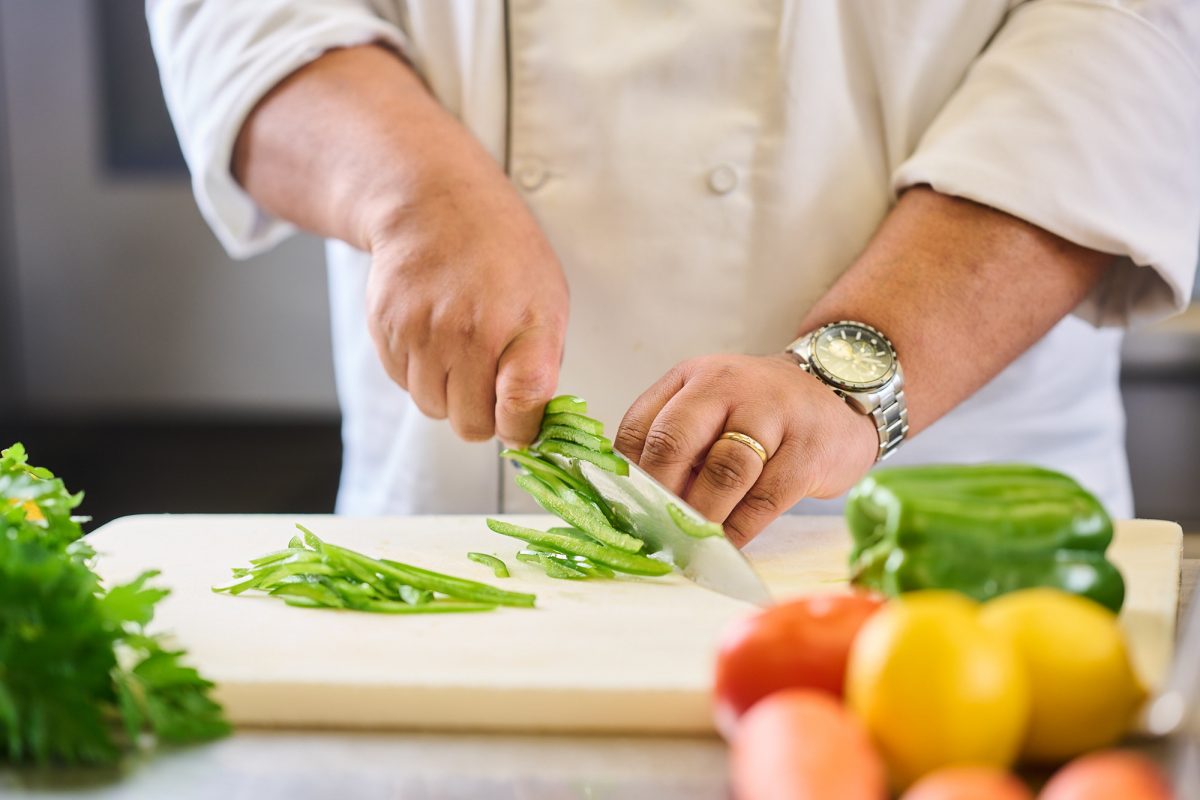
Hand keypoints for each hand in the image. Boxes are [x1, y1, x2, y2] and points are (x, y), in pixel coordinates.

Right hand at [363, 167, 568, 446]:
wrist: (435, 203)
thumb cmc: (501, 252)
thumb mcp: (548, 299)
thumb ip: (542, 362)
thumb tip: (532, 420)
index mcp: (523, 326)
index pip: (522, 409)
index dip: (523, 429)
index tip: (523, 422)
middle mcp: (470, 332)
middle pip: (471, 424)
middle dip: (482, 413)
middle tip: (489, 380)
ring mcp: (423, 332)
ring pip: (433, 408)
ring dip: (447, 393)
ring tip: (460, 350)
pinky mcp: (387, 329)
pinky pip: (404, 383)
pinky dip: (419, 372)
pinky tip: (433, 335)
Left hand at [615, 354, 877, 545]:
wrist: (839, 394)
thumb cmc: (760, 413)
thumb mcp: (712, 409)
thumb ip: (676, 444)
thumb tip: (635, 506)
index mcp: (692, 378)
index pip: (641, 425)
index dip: (625, 475)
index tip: (622, 512)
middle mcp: (728, 386)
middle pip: (674, 442)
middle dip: (656, 495)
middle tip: (651, 531)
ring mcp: (772, 414)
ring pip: (722, 472)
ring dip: (699, 517)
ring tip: (687, 544)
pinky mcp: (807, 450)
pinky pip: (764, 499)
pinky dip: (738, 530)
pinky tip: (724, 547)